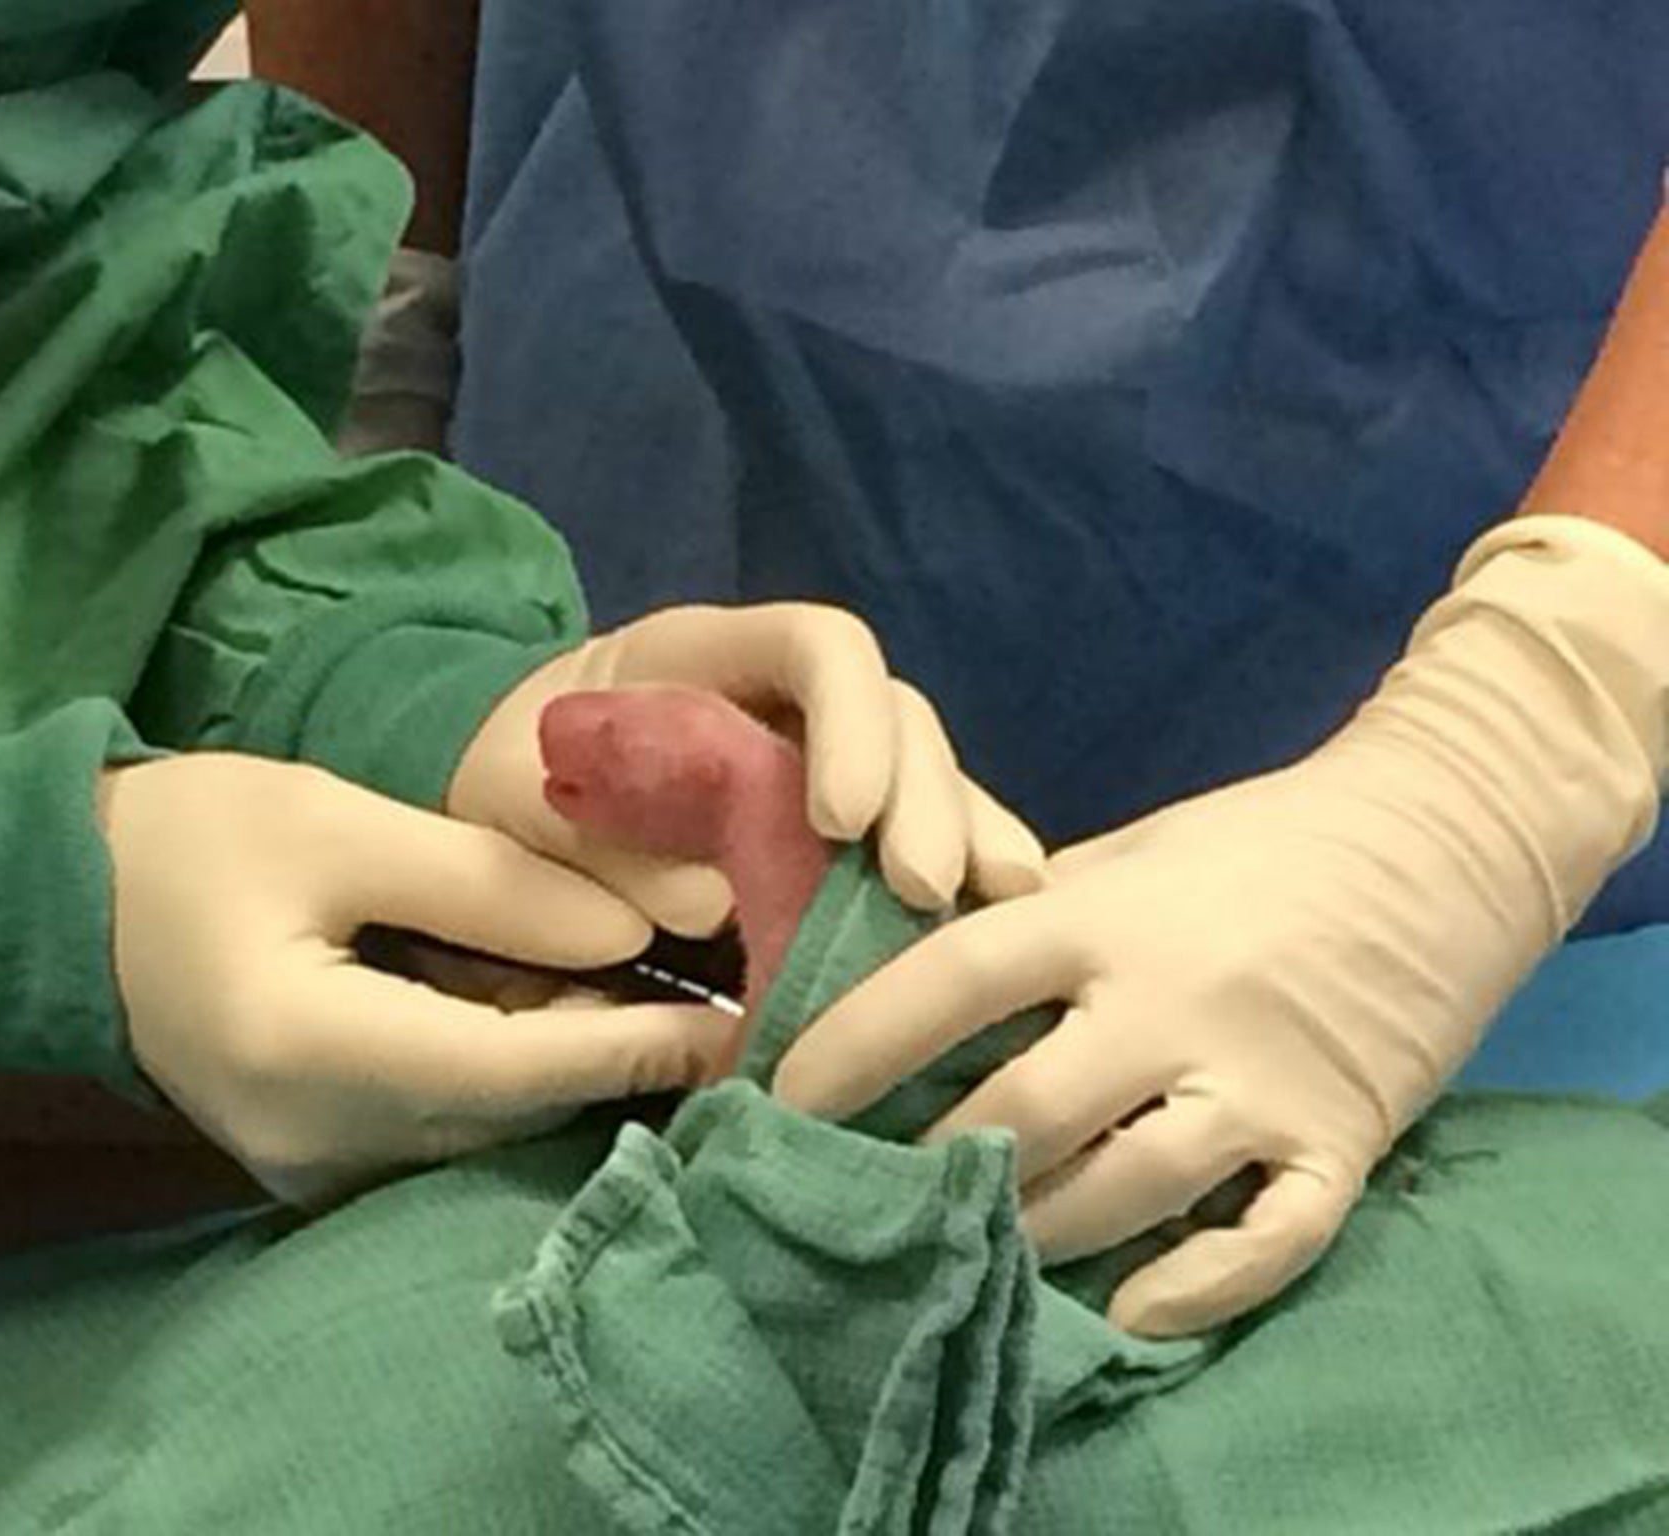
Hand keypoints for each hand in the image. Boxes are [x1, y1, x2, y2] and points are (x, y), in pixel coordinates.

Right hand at [99, 753, 735, 1206]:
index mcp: (313, 1051)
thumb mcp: (339, 827)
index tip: (747, 1017)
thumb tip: (641, 930)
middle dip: (620, 1055)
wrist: (58, 908)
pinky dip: (509, 1077)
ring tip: (659, 991)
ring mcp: (311, 1171)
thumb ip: (491, 884)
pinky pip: (443, 1131)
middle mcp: (319, 1143)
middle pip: (512, 1113)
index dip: (638, 1046)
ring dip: (570, 1066)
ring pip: (486, 1130)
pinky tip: (553, 1011)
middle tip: (726, 992)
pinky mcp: (313, 1165)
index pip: (515, 1069)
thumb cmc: (192, 838)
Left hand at [449, 603, 1043, 934]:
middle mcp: (780, 692)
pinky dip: (952, 875)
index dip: (850, 725)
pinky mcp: (837, 822)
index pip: (819, 646)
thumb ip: (611, 849)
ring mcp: (820, 752)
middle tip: (929, 891)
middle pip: (894, 714)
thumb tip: (708, 906)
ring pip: (922, 774)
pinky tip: (988, 929)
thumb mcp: (525, 811)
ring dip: (963, 838)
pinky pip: (910, 835)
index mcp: (701, 653)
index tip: (842, 823)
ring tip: (998, 908)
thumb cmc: (502, 784)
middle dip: (924, 798)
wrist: (496, 790)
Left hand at [776, 519, 1668, 1335]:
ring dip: (1032, 1230)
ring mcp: (1262, 1079)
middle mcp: (1175, 1003)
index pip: (955, 979)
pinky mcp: (1342, 1139)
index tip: (783, 1094)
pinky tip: (1123, 1308)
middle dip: (929, 1163)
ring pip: (1122, 1189)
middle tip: (859, 1195)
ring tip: (965, 1248)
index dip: (857, 1040)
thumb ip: (1032, 908)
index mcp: (1109, 917)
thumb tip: (911, 952)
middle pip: (1023, 1111)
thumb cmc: (1263, 839)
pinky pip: (1265, 1240)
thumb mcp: (1132, 849)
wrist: (1446, 834)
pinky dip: (1194, 1287)